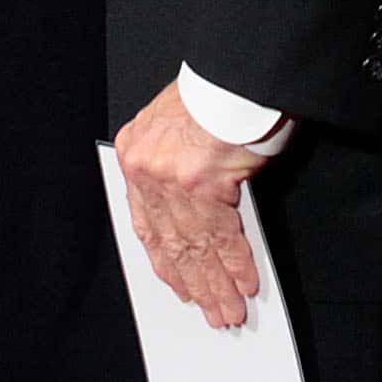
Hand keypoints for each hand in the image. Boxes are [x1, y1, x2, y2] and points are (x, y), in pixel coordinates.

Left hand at [114, 81, 274, 328]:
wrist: (237, 71)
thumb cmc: (216, 93)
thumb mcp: (180, 127)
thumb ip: (179, 166)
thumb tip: (200, 211)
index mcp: (137, 154)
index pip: (149, 224)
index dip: (167, 261)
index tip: (180, 284)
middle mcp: (147, 169)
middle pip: (172, 241)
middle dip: (195, 281)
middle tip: (211, 310)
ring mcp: (171, 178)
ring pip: (196, 245)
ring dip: (216, 283)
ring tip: (229, 308)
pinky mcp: (201, 182)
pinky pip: (223, 235)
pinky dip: (236, 263)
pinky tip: (244, 282)